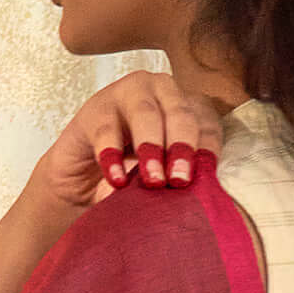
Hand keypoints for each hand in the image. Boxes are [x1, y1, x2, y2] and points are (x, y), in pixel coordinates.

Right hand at [30, 69, 226, 213]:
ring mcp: (126, 94)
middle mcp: (161, 91)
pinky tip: (117, 180)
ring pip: (144, 114)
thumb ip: (179, 181)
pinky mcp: (95, 110)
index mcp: (186, 107)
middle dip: (182, 147)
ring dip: (151, 147)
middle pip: (179, 113)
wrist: (85, 181)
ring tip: (154, 181)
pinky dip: (112, 156)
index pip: (206, 125)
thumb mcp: (162, 178)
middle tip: (180, 181)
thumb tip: (197, 201)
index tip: (207, 183)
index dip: (208, 151)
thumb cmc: (133, 175)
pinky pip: (106, 130)